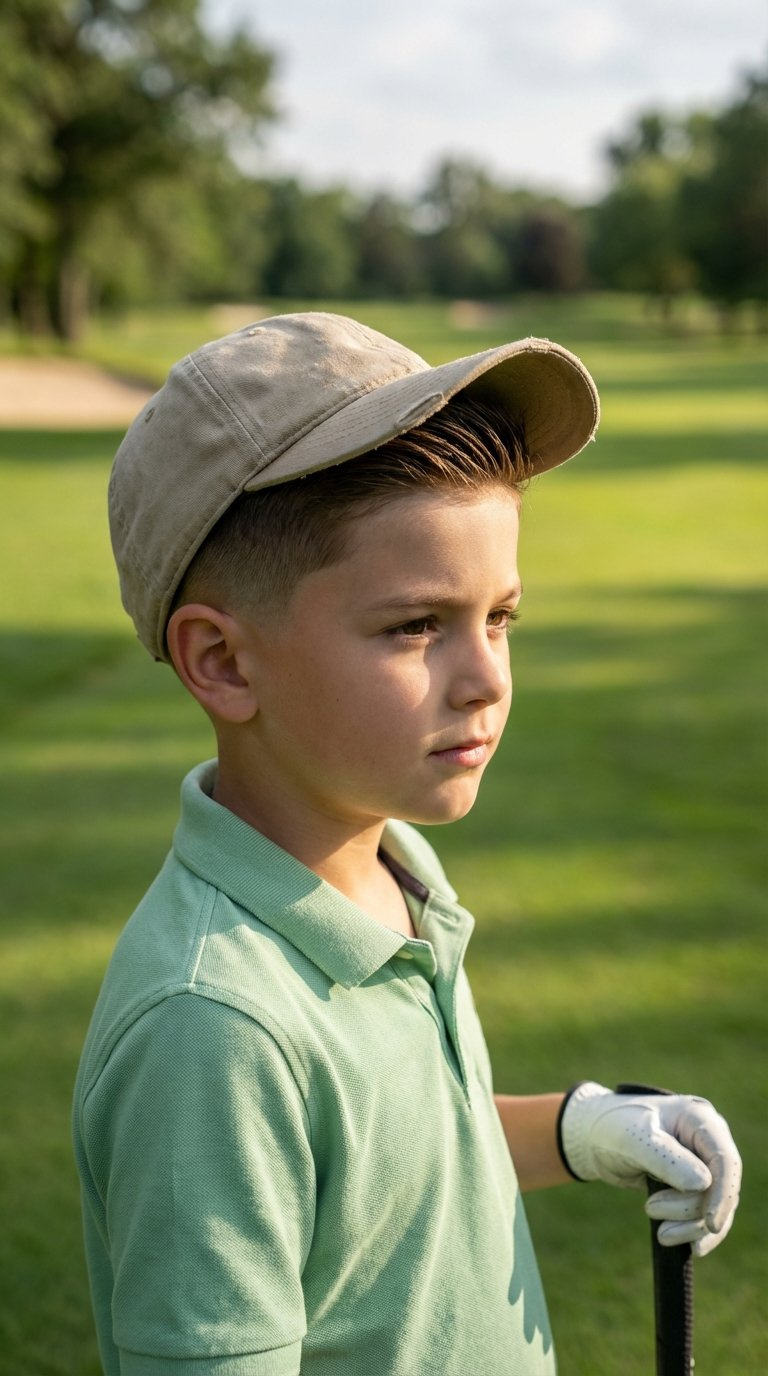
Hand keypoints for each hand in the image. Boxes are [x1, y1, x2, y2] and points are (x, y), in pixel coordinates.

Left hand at [558, 1081, 740, 1255]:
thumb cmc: (614, 1128)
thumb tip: (705, 1184)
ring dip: (689, 1225)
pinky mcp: (693, 1187)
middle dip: (691, 1210)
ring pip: (714, 1206)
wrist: (595, 1137)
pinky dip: (696, 1232)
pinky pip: (705, 1214)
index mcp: (699, 1120)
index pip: (724, 1160)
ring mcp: (703, 1165)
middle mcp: (707, 1142)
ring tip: (660, 1232)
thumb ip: (668, 1160)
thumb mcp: (635, 1139)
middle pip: (720, 1187)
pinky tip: (691, 1248)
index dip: (722, 1193)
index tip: (710, 1222)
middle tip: (650, 1209)